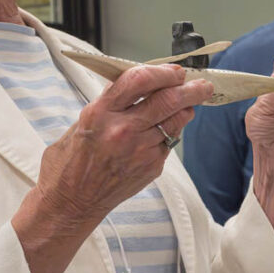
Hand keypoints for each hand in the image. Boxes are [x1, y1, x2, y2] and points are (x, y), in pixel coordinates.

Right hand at [36, 63, 213, 224]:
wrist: (72, 202)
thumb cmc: (71, 161)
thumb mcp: (82, 120)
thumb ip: (111, 100)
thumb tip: (139, 81)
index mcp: (101, 112)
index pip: (140, 80)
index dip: (163, 71)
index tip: (174, 70)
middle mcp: (123, 130)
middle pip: (169, 99)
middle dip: (192, 88)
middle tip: (202, 84)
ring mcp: (140, 150)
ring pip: (177, 120)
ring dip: (187, 108)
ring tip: (190, 102)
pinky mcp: (151, 167)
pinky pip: (170, 141)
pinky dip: (173, 130)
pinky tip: (167, 128)